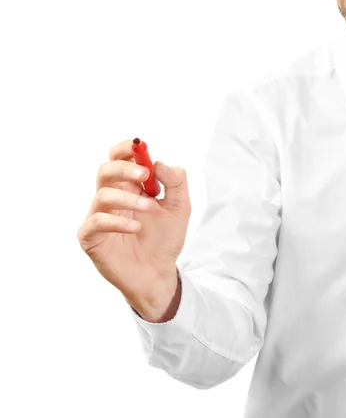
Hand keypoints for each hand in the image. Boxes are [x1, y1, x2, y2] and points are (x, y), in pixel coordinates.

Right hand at [77, 139, 191, 319]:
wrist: (158, 273)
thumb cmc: (165, 240)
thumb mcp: (180, 208)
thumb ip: (176, 183)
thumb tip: (160, 163)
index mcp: (129, 187)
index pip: (118, 159)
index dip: (125, 149)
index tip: (140, 146)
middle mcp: (111, 199)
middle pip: (105, 171)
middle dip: (124, 167)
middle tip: (145, 174)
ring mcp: (99, 217)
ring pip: (102, 195)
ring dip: (128, 198)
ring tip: (150, 209)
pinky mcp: (91, 238)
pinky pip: (94, 222)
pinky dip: (116, 221)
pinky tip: (136, 228)